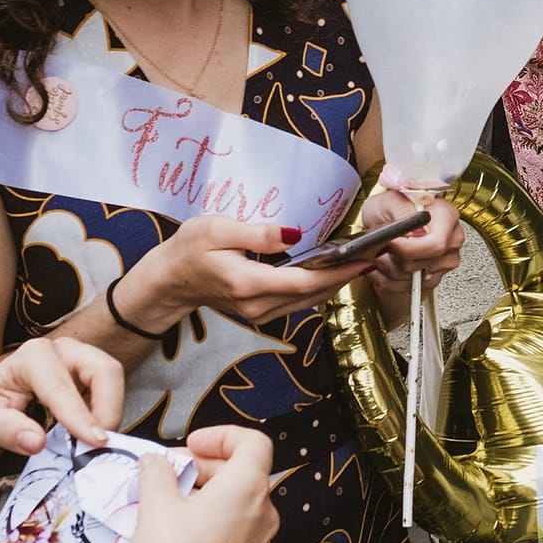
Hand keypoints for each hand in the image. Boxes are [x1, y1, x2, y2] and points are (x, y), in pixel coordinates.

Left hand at [0, 338, 122, 457]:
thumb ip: (5, 430)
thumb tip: (37, 442)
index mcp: (33, 356)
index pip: (64, 387)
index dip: (81, 416)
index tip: (95, 443)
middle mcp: (61, 350)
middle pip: (104, 370)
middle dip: (108, 407)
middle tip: (100, 445)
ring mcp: (77, 361)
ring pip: (112, 380)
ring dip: (109, 412)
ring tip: (92, 444)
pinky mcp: (85, 377)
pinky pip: (108, 392)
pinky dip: (105, 415)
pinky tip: (88, 437)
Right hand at [122, 215, 372, 329]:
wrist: (167, 281)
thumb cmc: (189, 249)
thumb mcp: (218, 229)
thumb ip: (258, 234)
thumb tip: (294, 234)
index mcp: (249, 284)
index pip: (305, 280)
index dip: (339, 270)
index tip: (365, 257)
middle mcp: (258, 306)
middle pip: (313, 293)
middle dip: (346, 275)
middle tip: (375, 253)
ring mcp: (259, 314)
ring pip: (308, 301)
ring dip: (335, 283)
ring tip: (360, 260)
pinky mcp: (260, 312)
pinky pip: (298, 302)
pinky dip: (318, 287)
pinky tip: (331, 271)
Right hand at [131, 426, 278, 542]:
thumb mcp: (156, 507)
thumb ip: (156, 473)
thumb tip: (154, 461)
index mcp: (247, 487)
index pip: (252, 442)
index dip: (221, 435)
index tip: (193, 442)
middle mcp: (260, 510)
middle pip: (240, 468)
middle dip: (201, 465)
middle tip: (168, 471)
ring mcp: (255, 536)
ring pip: (233, 497)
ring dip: (200, 490)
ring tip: (165, 498)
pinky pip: (229, 522)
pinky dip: (206, 513)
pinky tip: (174, 524)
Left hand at [361, 190, 463, 293]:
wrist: (387, 217)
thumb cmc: (390, 206)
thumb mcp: (390, 201)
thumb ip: (403, 214)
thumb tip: (414, 233)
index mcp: (446, 216)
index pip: (435, 244)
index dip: (408, 249)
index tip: (389, 243)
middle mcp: (451, 239)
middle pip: (421, 264)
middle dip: (393, 259)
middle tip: (380, 247)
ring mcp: (445, 261)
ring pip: (414, 279)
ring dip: (389, 270)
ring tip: (380, 254)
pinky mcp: (434, 277)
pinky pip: (410, 289)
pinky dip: (389, 281)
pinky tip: (383, 266)